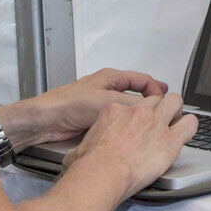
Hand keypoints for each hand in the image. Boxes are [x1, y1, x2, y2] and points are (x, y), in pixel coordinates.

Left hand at [0, 68, 168, 149]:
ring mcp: (99, 104)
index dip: (156, 88)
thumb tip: (150, 107)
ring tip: (149, 122)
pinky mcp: (93, 119)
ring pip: (126, 108)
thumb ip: (131, 104)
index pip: (141, 79)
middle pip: (135, 92)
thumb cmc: (69, 104)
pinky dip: (125, 124)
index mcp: (110, 78)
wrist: (44, 121)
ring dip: (137, 114)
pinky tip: (129, 132)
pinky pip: (116, 120)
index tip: (166, 100)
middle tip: (163, 109)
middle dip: (150, 100)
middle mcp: (106, 88)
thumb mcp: (106, 101)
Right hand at [63, 93, 197, 198]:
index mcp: (115, 111)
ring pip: (175, 102)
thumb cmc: (90, 165)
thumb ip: (85, 147)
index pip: (133, 104)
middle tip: (161, 120)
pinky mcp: (170, 140)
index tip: (139, 123)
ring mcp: (156, 123)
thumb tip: (78, 155)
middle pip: (156, 100)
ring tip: (177, 120)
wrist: (102, 174)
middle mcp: (138, 112)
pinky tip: (187, 130)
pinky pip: (189, 124)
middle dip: (160, 108)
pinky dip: (190, 126)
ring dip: (177, 110)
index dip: (139, 113)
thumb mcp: (80, 149)